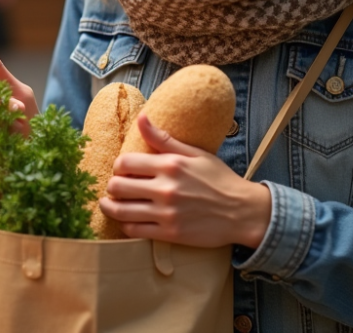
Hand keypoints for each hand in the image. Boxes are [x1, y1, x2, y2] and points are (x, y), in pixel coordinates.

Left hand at [99, 114, 271, 248]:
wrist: (242, 211)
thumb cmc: (219, 179)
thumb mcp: (195, 153)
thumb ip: (164, 138)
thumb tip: (141, 118)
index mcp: (170, 165)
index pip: (125, 163)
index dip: (118, 166)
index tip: (122, 170)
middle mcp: (165, 189)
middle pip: (117, 187)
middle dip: (112, 186)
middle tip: (116, 187)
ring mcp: (166, 213)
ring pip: (121, 211)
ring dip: (110, 207)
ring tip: (110, 204)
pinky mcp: (170, 233)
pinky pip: (134, 230)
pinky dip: (126, 225)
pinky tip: (128, 220)